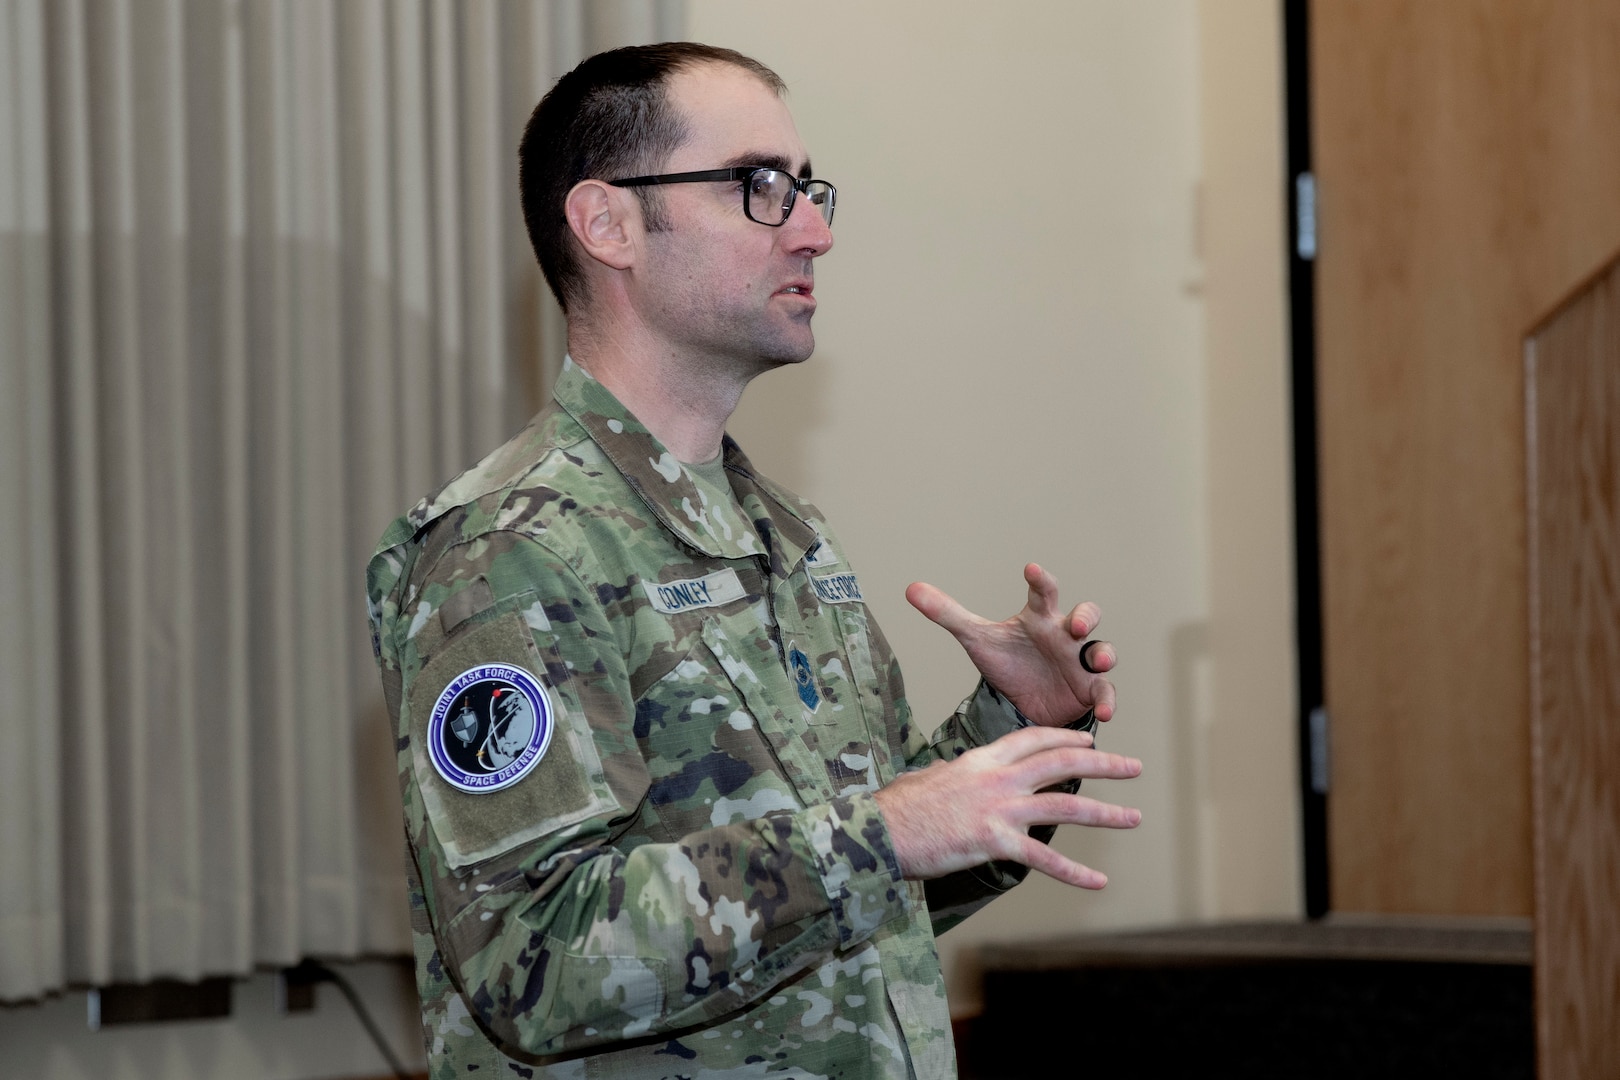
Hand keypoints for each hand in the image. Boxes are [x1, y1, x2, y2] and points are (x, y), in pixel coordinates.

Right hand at [872, 726, 1141, 887]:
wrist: (879, 831)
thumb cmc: (897, 808)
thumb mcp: (927, 778)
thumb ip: (949, 773)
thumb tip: (950, 770)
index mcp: (981, 759)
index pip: (1033, 739)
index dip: (1065, 739)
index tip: (1089, 743)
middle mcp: (997, 778)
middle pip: (1061, 763)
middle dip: (1103, 765)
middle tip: (1133, 767)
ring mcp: (999, 809)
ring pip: (1065, 805)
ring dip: (1105, 812)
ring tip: (1133, 817)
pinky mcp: (995, 842)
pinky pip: (1044, 859)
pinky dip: (1074, 873)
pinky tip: (1098, 881)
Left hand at [906, 562, 1115, 726]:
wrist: (1020, 702)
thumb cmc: (1007, 661)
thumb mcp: (976, 639)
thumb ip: (947, 614)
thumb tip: (911, 588)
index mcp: (1039, 618)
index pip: (1043, 592)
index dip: (1040, 579)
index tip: (1030, 570)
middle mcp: (1065, 635)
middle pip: (1086, 616)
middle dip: (1085, 617)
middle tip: (1075, 626)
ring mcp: (1081, 662)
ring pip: (1102, 651)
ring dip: (1104, 654)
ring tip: (1098, 661)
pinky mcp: (1089, 689)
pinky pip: (1104, 691)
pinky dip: (1107, 699)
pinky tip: (1105, 711)